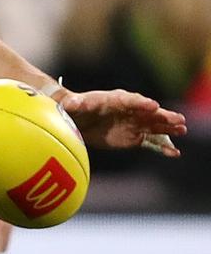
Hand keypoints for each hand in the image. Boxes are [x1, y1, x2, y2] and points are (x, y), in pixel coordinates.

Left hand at [59, 89, 187, 156]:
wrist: (77, 121)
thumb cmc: (73, 108)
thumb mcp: (71, 104)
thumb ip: (73, 103)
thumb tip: (71, 102)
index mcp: (114, 100)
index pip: (130, 100)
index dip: (141, 103)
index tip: (153, 106)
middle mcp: (128, 110)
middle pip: (147, 112)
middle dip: (162, 115)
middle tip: (177, 119)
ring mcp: (134, 123)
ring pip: (154, 125)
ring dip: (168, 128)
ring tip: (182, 129)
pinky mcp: (135, 137)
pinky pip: (151, 142)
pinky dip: (162, 147)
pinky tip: (174, 153)